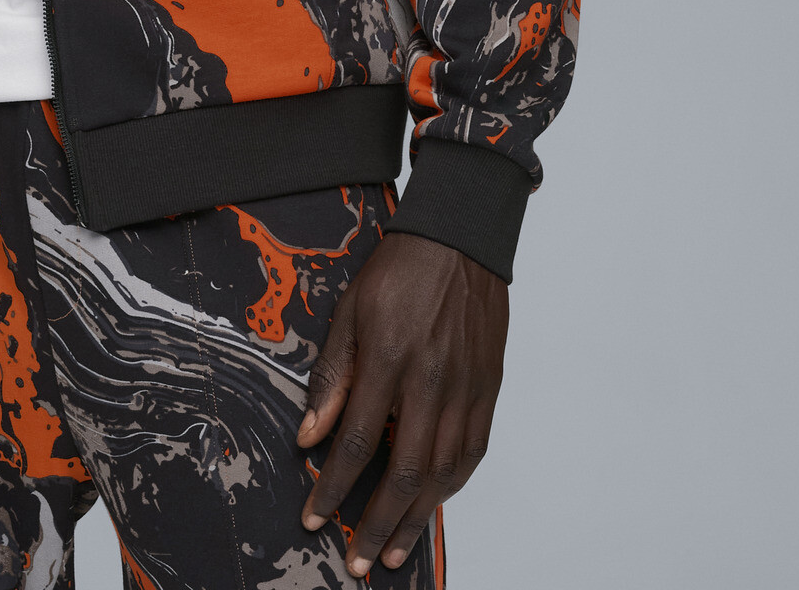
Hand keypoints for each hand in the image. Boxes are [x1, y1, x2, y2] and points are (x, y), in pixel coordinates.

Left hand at [297, 232, 508, 576]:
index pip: (357, 440)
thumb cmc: (399, 271)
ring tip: (392, 550)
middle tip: (358, 560)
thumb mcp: (350, 310)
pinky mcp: (488, 390)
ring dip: (416, 520)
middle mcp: (432, 380)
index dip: (334, 487)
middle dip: (376, 524)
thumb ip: (331, 376)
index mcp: (389, 357)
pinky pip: (472, 453)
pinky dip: (450, 488)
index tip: (315, 517)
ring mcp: (466, 388)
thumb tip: (309, 436)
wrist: (461, 240)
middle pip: (404, 472)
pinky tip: (431, 506)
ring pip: (443, 474)